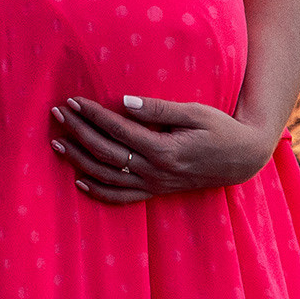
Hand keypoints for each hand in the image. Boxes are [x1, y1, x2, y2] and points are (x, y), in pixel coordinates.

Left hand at [48, 94, 278, 201]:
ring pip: (108, 176)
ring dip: (79, 160)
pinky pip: (123, 198)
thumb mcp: (195, 113)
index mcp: (163, 149)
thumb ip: (159, 109)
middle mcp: (155, 171)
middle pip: (105, 152)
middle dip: (77, 132)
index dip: (91, 115)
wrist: (243, 159)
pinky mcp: (157, 192)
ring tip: (56, 143)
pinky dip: (99, 192)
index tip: (72, 101)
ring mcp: (155, 185)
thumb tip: (124, 102)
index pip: (117, 130)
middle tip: (57, 114)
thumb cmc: (219, 129)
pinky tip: (79, 181)